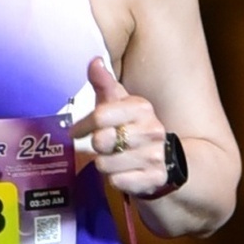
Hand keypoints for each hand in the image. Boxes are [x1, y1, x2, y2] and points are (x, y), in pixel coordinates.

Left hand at [80, 54, 174, 198]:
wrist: (168, 161)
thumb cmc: (135, 130)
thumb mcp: (122, 105)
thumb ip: (105, 84)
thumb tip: (94, 61)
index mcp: (142, 108)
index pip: (100, 115)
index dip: (82, 125)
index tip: (75, 132)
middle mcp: (152, 130)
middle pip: (101, 141)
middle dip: (97, 146)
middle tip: (104, 146)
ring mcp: (155, 156)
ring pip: (105, 164)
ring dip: (105, 165)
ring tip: (116, 160)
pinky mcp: (154, 179)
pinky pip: (117, 182)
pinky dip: (116, 180)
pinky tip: (126, 173)